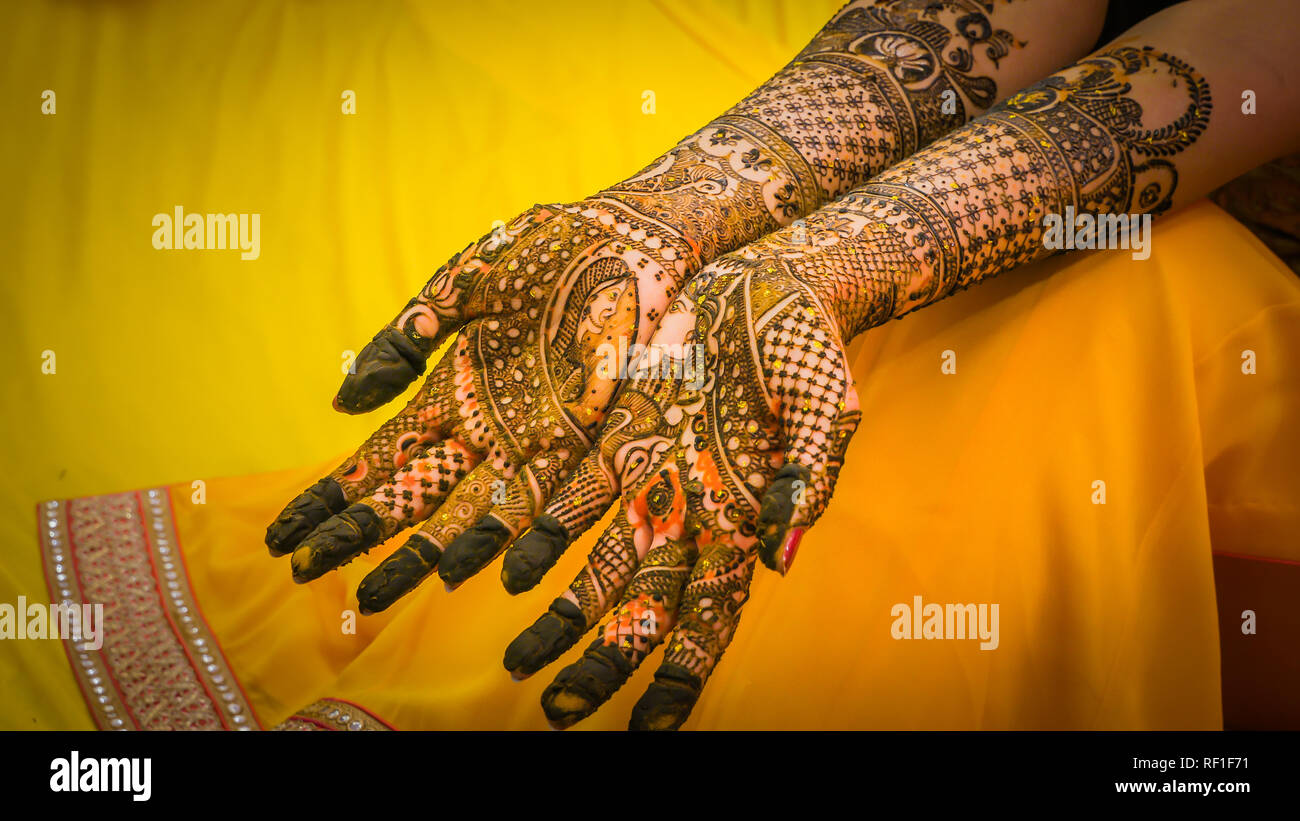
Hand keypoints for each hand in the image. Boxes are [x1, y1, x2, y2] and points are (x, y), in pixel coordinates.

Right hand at [265, 198, 697, 611]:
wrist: (634, 236)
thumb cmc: (550, 251)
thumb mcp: (462, 285)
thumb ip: (406, 337)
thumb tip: (342, 402)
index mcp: (451, 391)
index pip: (379, 457)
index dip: (332, 495)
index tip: (283, 533)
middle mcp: (486, 428)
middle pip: (413, 496)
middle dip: (360, 534)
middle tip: (306, 574)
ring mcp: (534, 441)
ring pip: (469, 517)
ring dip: (422, 556)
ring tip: (373, 596)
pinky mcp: (588, 443)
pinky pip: (546, 506)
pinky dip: (511, 542)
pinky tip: (474, 573)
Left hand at [502, 247, 861, 729]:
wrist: (767, 284)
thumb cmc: (810, 350)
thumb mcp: (824, 411)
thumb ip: (806, 482)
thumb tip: (782, 559)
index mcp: (741, 519)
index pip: (711, 616)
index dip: (683, 674)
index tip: (653, 729)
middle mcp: (689, 511)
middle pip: (642, 606)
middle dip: (603, 660)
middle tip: (560, 709)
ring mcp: (650, 477)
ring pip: (598, 565)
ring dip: (561, 615)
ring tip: (519, 663)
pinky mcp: (619, 434)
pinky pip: (572, 494)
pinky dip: (541, 534)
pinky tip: (505, 569)